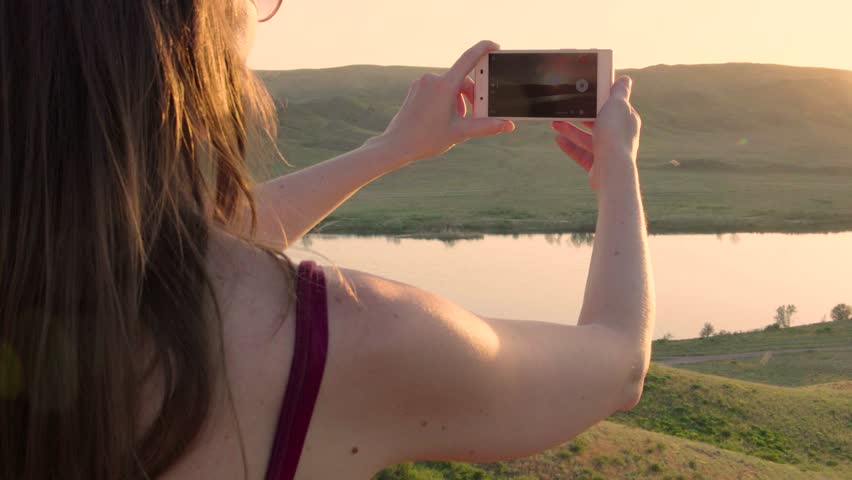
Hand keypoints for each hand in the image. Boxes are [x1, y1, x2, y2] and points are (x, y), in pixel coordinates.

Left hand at [378, 40, 515, 164]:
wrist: (396, 145)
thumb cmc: (426, 139)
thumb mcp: (460, 132)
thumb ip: (486, 126)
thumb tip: (508, 125)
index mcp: (444, 85)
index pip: (469, 58)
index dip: (484, 49)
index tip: (496, 47)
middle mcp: (432, 79)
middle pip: (462, 80)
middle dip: (472, 96)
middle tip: (477, 114)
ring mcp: (422, 83)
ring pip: (450, 86)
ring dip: (459, 100)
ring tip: (458, 121)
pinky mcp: (416, 90)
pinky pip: (438, 89)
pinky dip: (447, 100)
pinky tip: (444, 118)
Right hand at [551, 76, 641, 190]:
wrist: (611, 169)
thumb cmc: (615, 134)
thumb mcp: (617, 105)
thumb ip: (619, 91)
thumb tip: (625, 79)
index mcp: (626, 120)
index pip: (613, 106)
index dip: (598, 99)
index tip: (583, 93)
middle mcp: (619, 136)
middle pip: (597, 122)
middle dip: (579, 115)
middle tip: (564, 109)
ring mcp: (609, 151)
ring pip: (587, 138)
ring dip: (570, 130)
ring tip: (555, 123)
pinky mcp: (598, 165)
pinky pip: (581, 153)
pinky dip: (570, 146)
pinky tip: (558, 139)